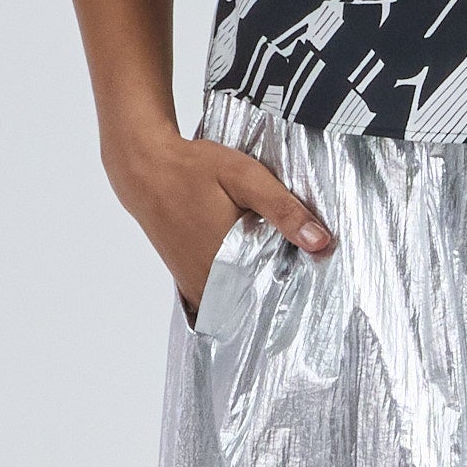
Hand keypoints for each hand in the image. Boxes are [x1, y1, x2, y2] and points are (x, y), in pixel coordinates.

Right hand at [105, 126, 331, 315]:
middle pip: (259, 297)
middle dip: (281, 283)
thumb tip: (321, 242)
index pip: (278, 291)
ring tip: (277, 258)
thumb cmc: (193, 170)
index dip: (300, 281)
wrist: (145, 169)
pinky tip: (249, 257)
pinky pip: (221, 292)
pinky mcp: (186, 279)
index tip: (317, 270)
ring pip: (239, 297)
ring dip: (258, 282)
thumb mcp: (246, 178)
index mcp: (229, 263)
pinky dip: (237, 281)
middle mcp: (210, 282)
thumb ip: (284, 210)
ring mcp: (195, 284)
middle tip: (302, 262)